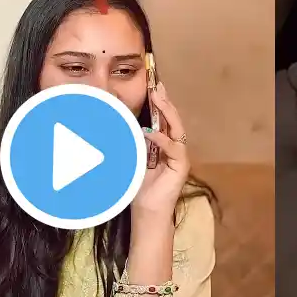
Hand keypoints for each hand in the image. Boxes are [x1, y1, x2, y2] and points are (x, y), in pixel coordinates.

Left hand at [132, 82, 190, 217]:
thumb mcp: (130, 158)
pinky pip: (174, 148)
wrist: (147, 211)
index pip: (164, 119)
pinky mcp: (181, 166)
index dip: (159, 103)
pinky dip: (162, 139)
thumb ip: (129, 142)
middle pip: (173, 119)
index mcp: (164, 144)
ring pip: (177, 129)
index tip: (151, 86)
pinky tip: (150, 132)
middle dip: (165, 102)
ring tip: (159, 98)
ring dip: (167, 112)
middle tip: (157, 85)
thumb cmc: (137, 186)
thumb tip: (115, 123)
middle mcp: (174, 147)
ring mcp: (180, 156)